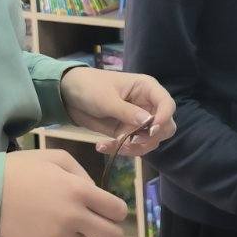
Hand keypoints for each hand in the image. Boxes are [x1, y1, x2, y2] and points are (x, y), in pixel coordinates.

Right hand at [0, 149, 128, 236]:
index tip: (106, 210)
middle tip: (93, 224)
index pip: (118, 211)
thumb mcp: (57, 158)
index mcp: (81, 191)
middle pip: (113, 236)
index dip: (115, 210)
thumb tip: (97, 194)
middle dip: (108, 229)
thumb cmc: (22, 170)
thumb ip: (83, 174)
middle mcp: (75, 216)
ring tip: (68, 231)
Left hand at [60, 67, 176, 157]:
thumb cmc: (89, 87)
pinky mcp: (127, 132)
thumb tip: (149, 122)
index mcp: (147, 88)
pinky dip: (121, 150)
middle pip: (166, 126)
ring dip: (135, 148)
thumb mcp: (106, 99)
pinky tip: (102, 146)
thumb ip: (127, 111)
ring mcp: (138, 120)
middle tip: (132, 141)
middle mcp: (148, 105)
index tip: (152, 130)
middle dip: (151, 137)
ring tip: (113, 145)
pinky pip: (133, 146)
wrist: (68, 95)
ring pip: (151, 141)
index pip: (167, 104)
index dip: (164, 118)